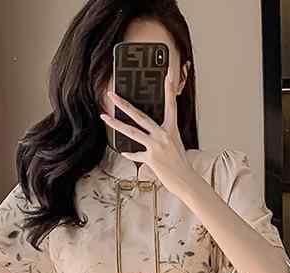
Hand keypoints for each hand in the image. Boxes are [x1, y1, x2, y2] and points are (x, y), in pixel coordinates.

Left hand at [99, 69, 195, 197]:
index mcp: (171, 129)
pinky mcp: (151, 158)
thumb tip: (150, 133)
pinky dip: (131, 154)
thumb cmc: (180, 163)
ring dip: (116, 124)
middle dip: (123, 104)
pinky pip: (136, 155)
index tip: (168, 75)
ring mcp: (156, 146)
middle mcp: (163, 135)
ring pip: (131, 132)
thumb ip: (162, 135)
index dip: (169, 89)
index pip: (171, 105)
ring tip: (104, 117)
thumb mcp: (174, 144)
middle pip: (140, 116)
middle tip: (112, 95)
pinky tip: (124, 152)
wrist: (185, 180)